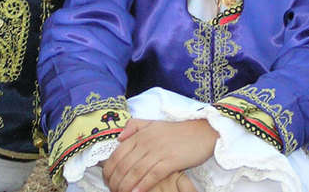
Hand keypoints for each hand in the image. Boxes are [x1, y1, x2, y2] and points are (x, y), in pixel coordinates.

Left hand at [102, 119, 217, 191]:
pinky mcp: (171, 160)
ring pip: (136, 171)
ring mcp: (158, 150)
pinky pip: (153, 174)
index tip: (106, 180)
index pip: (117, 153)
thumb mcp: (152, 123)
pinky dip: (143, 185)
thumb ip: (134, 127)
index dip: (109, 169)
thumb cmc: (176, 131)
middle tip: (112, 190)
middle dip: (115, 180)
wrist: (201, 131)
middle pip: (124, 164)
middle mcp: (146, 141)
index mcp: (140, 134)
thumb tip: (119, 138)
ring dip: (126, 185)